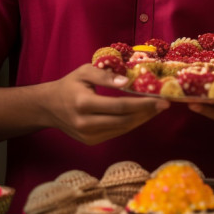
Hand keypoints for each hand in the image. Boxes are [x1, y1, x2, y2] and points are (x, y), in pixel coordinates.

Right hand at [44, 64, 169, 144]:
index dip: (143, 104)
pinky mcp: (91, 141)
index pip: (120, 106)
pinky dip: (131, 124)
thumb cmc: (69, 85)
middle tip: (164, 104)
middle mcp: (85, 123)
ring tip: (156, 108)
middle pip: (125, 121)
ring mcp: (88, 136)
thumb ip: (105, 76)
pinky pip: (117, 132)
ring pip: (123, 129)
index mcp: (83, 104)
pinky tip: (142, 115)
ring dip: (142, 119)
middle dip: (147, 113)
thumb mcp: (84, 72)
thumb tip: (126, 82)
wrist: (48, 107)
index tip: (161, 100)